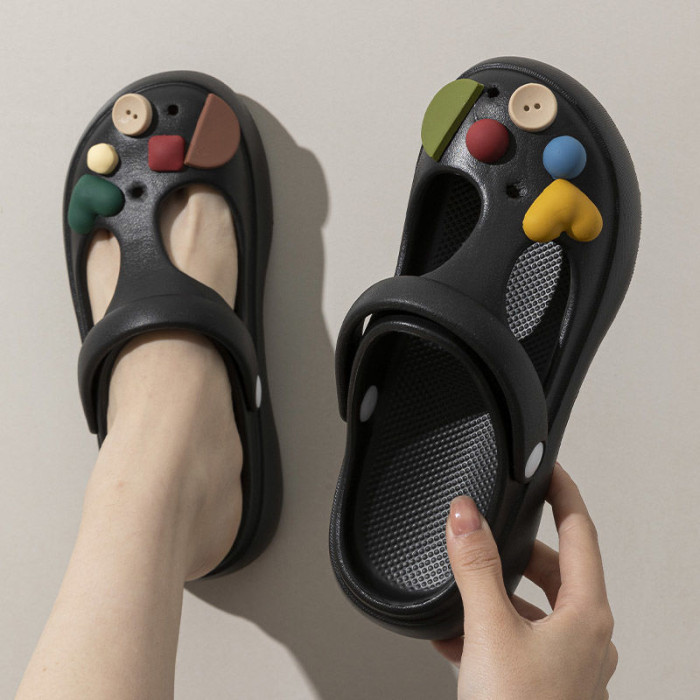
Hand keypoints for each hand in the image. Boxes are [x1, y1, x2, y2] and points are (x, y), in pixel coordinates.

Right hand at [434, 463, 616, 699]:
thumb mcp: (490, 631)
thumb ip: (476, 566)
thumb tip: (465, 514)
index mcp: (586, 616)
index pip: (580, 532)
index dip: (563, 493)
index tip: (549, 468)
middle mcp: (585, 639)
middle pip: (555, 570)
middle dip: (517, 548)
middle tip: (487, 530)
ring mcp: (567, 667)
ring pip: (532, 609)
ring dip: (496, 593)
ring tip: (460, 588)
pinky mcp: (544, 688)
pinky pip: (517, 642)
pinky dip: (487, 630)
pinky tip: (452, 636)